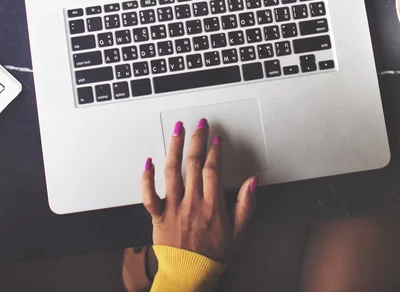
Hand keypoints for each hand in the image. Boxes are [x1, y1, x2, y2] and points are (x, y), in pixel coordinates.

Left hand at [141, 119, 257, 262]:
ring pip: (172, 172)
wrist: (189, 276)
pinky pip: (149, 195)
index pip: (213, 170)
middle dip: (197, 140)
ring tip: (177, 130)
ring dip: (175, 147)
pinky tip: (149, 161)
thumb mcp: (239, 232)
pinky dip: (146, 178)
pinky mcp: (157, 217)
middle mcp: (192, 204)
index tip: (216, 139)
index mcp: (212, 206)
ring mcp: (173, 209)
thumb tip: (253, 181)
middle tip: (200, 124)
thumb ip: (247, 204)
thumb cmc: (213, 255)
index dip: (215, 151)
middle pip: (193, 164)